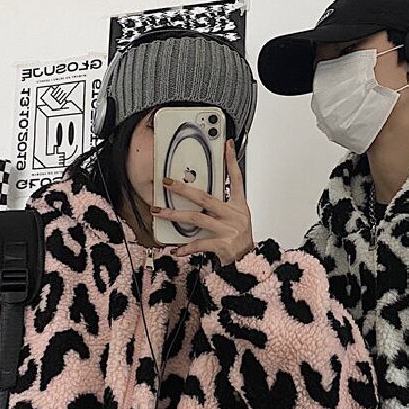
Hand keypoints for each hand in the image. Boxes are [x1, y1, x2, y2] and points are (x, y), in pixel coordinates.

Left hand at [153, 139, 253, 264]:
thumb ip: (224, 206)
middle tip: (168, 182)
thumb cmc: (241, 240)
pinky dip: (186, 247)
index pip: (236, 179)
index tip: (226, 146)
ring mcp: (227, 230)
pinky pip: (199, 244)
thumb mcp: (239, 219)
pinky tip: (176, 249)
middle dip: (184, 189)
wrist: (249, 262)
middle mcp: (233, 216)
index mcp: (239, 207)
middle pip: (205, 198)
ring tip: (160, 212)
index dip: (231, 162)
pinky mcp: (222, 245)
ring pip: (196, 218)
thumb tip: (203, 196)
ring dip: (175, 215)